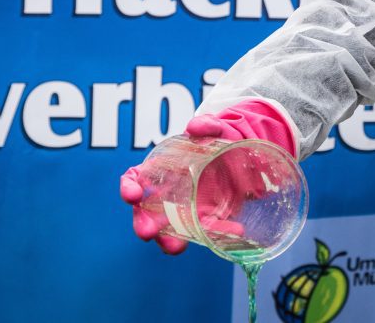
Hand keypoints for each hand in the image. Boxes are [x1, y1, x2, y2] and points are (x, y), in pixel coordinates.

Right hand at [120, 99, 295, 254]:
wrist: (245, 156)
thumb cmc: (221, 140)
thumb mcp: (218, 129)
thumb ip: (207, 125)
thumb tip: (194, 127)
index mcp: (162, 169)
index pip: (135, 179)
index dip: (129, 187)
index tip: (132, 196)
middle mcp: (168, 193)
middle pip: (145, 212)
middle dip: (142, 224)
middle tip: (147, 232)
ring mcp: (186, 209)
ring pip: (168, 230)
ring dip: (168, 241)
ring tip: (175, 248)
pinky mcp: (206, 219)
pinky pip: (205, 231)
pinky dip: (214, 234)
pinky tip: (232, 229)